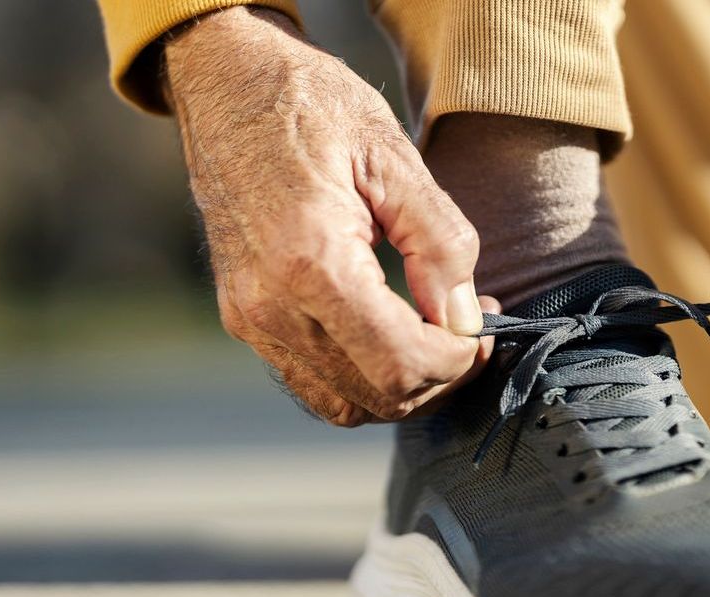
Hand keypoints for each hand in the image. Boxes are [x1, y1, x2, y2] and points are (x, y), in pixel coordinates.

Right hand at [164, 7, 493, 423]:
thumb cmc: (310, 104)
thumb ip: (438, 243)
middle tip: (472, 331)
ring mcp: (248, 318)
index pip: (401, 363)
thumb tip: (463, 318)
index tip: (484, 330)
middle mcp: (269, 306)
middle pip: (376, 395)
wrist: (225, 80)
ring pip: (344, 403)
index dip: (458, 362)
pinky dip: (363, 376)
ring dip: (404, 384)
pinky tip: (394, 331)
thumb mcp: (393, 156)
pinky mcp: (242, 317)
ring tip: (438, 333)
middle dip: (440, 377)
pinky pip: (312, 381)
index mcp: (310, 262)